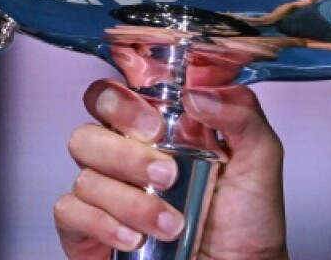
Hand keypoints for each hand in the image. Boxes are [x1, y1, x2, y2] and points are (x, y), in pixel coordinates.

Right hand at [55, 79, 288, 259]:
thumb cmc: (246, 219)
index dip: (122, 102)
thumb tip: (198, 93)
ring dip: (130, 201)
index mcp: (157, 130)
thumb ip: (242, 114)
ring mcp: (104, 194)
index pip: (115, 95)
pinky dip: (103, 224)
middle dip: (124, 153)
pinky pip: (70, 212)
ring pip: (85, 175)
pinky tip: (134, 236)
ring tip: (170, 222)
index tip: (155, 125)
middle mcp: (124, 157)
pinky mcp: (88, 231)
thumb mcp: (260, 158)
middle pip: (87, 133)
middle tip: (165, 174)